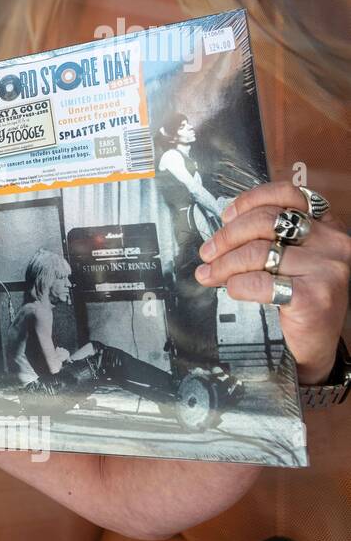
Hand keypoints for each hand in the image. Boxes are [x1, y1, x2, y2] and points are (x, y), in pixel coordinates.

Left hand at [196, 181, 349, 384]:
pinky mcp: (315, 296)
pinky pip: (261, 282)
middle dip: (226, 237)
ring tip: (209, 274)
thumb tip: (222, 230)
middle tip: (206, 253)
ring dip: (224, 264)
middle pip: (265, 222)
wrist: (316, 346)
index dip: (250, 201)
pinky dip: (238, 285)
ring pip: (258, 252)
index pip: (288, 194)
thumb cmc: (300, 298)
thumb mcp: (293, 259)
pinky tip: (232, 290)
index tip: (226, 216)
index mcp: (327, 227)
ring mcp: (327, 269)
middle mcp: (333, 243)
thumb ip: (271, 237)